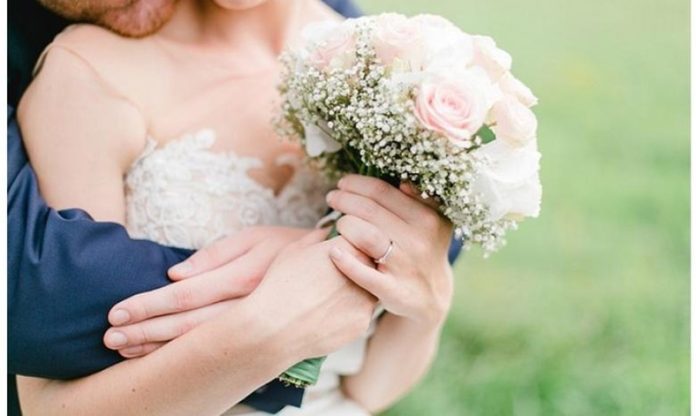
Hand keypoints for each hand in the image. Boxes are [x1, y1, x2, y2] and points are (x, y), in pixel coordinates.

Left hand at [104, 226, 311, 356]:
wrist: (341, 273)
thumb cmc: (293, 248)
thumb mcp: (257, 238)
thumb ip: (216, 253)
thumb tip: (176, 273)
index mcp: (245, 276)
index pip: (187, 293)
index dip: (151, 303)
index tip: (118, 311)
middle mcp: (248, 306)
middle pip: (188, 324)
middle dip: (146, 332)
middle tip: (110, 337)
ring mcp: (257, 326)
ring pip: (202, 342)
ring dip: (161, 347)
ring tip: (127, 350)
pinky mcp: (263, 340)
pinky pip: (221, 351)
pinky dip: (190, 355)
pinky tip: (168, 358)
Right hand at [249, 229, 377, 359]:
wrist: (273, 327)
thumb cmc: (279, 284)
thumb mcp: (293, 251)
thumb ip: (316, 237)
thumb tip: (327, 231)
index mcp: (349, 247)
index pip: (360, 242)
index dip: (346, 250)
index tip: (333, 259)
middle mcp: (364, 270)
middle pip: (368, 267)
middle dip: (354, 271)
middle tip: (329, 281)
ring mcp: (366, 298)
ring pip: (367, 292)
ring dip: (353, 293)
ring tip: (325, 300)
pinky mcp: (362, 323)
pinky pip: (359, 315)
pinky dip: (346, 315)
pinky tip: (325, 317)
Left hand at [326, 175, 453, 327]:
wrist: (431, 296)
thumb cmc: (424, 249)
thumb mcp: (434, 222)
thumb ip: (421, 199)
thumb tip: (403, 182)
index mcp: (427, 218)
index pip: (382, 191)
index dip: (357, 184)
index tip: (343, 183)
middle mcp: (418, 240)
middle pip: (369, 211)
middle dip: (344, 200)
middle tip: (332, 198)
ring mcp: (405, 266)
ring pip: (365, 236)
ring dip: (344, 225)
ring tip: (337, 223)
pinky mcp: (393, 290)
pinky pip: (364, 274)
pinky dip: (346, 262)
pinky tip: (333, 251)